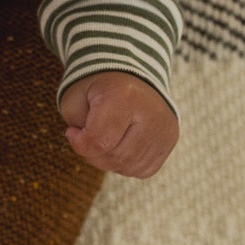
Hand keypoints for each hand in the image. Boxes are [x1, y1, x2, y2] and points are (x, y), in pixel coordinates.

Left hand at [59, 71, 177, 178]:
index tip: (73, 132)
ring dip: (110, 161)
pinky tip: (121, 143)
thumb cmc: (98, 87)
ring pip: (129, 168)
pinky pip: (143, 169)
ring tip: (105, 138)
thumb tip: (89, 150)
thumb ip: (76, 126)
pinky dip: (126, 163)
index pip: (98, 141)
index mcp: (124, 96)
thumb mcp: (75, 98)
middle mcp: (151, 113)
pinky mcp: (170, 140)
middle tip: (87, 138)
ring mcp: (165, 128)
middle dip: (93, 155)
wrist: (130, 74)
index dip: (78, 143)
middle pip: (115, 158)